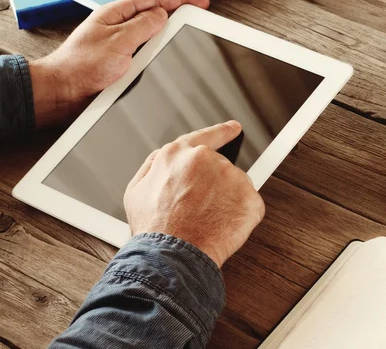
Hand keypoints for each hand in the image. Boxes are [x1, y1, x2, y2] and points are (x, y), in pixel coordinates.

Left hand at [29, 0, 209, 127]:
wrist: (63, 93)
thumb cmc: (80, 66)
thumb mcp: (118, 42)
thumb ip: (142, 26)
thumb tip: (162, 16)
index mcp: (115, 14)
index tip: (198, 2)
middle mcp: (117, 27)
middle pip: (154, 14)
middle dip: (177, 14)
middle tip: (198, 17)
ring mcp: (119, 45)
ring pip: (151, 35)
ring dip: (168, 35)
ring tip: (187, 37)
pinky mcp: (120, 63)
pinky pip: (145, 53)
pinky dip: (158, 53)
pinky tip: (166, 58)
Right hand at [123, 121, 265, 267]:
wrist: (173, 256)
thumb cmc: (154, 229)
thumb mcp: (136, 191)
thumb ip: (153, 167)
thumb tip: (164, 159)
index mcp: (178, 154)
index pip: (206, 136)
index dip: (222, 131)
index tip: (234, 128)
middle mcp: (206, 159)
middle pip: (220, 168)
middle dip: (215, 187)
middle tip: (201, 209)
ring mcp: (231, 177)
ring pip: (236, 187)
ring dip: (227, 201)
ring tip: (207, 221)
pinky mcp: (249, 198)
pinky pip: (249, 206)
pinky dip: (240, 217)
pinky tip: (223, 227)